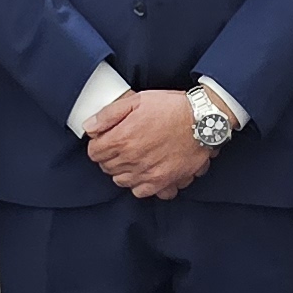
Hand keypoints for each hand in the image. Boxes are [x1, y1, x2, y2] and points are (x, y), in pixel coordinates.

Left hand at [86, 88, 216, 200]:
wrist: (203, 120)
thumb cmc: (171, 107)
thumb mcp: (137, 100)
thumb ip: (109, 114)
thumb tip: (89, 127)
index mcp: (122, 139)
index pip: (94, 152)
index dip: (98, 144)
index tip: (106, 139)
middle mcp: (132, 160)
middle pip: (107, 168)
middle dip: (110, 157)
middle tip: (122, 146)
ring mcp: (148, 174)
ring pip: (122, 181)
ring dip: (124, 171)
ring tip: (134, 158)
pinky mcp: (164, 182)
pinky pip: (143, 192)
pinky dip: (142, 184)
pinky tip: (147, 172)